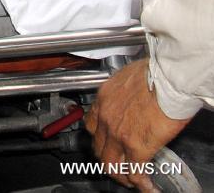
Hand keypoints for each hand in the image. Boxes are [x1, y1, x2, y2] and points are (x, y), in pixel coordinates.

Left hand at [84, 59, 192, 190]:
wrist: (165, 79)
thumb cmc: (151, 73)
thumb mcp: (124, 79)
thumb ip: (121, 94)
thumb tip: (128, 101)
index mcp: (103, 99)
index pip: (91, 126)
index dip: (99, 139)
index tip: (105, 144)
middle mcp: (105, 117)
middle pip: (99, 149)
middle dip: (107, 160)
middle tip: (117, 166)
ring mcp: (118, 134)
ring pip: (111, 165)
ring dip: (120, 175)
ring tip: (129, 180)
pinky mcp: (137, 146)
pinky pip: (134, 171)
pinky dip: (140, 182)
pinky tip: (145, 185)